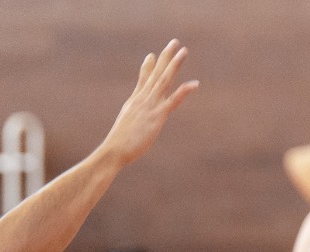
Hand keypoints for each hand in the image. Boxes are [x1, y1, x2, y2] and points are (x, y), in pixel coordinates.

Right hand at [99, 41, 198, 166]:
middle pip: (156, 74)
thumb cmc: (117, 146)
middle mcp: (142, 99)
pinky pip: (173, 101)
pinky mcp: (157, 116)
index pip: (143, 80)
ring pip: (164, 80)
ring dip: (174, 64)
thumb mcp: (123, 130)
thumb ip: (128, 125)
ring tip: (183, 50)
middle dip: (165, 57)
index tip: (152, 55)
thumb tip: (125, 128)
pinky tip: (195, 84)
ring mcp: (150, 106)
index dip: (148, 67)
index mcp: (134, 102)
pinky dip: (184, 91)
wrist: (114, 150)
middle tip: (174, 42)